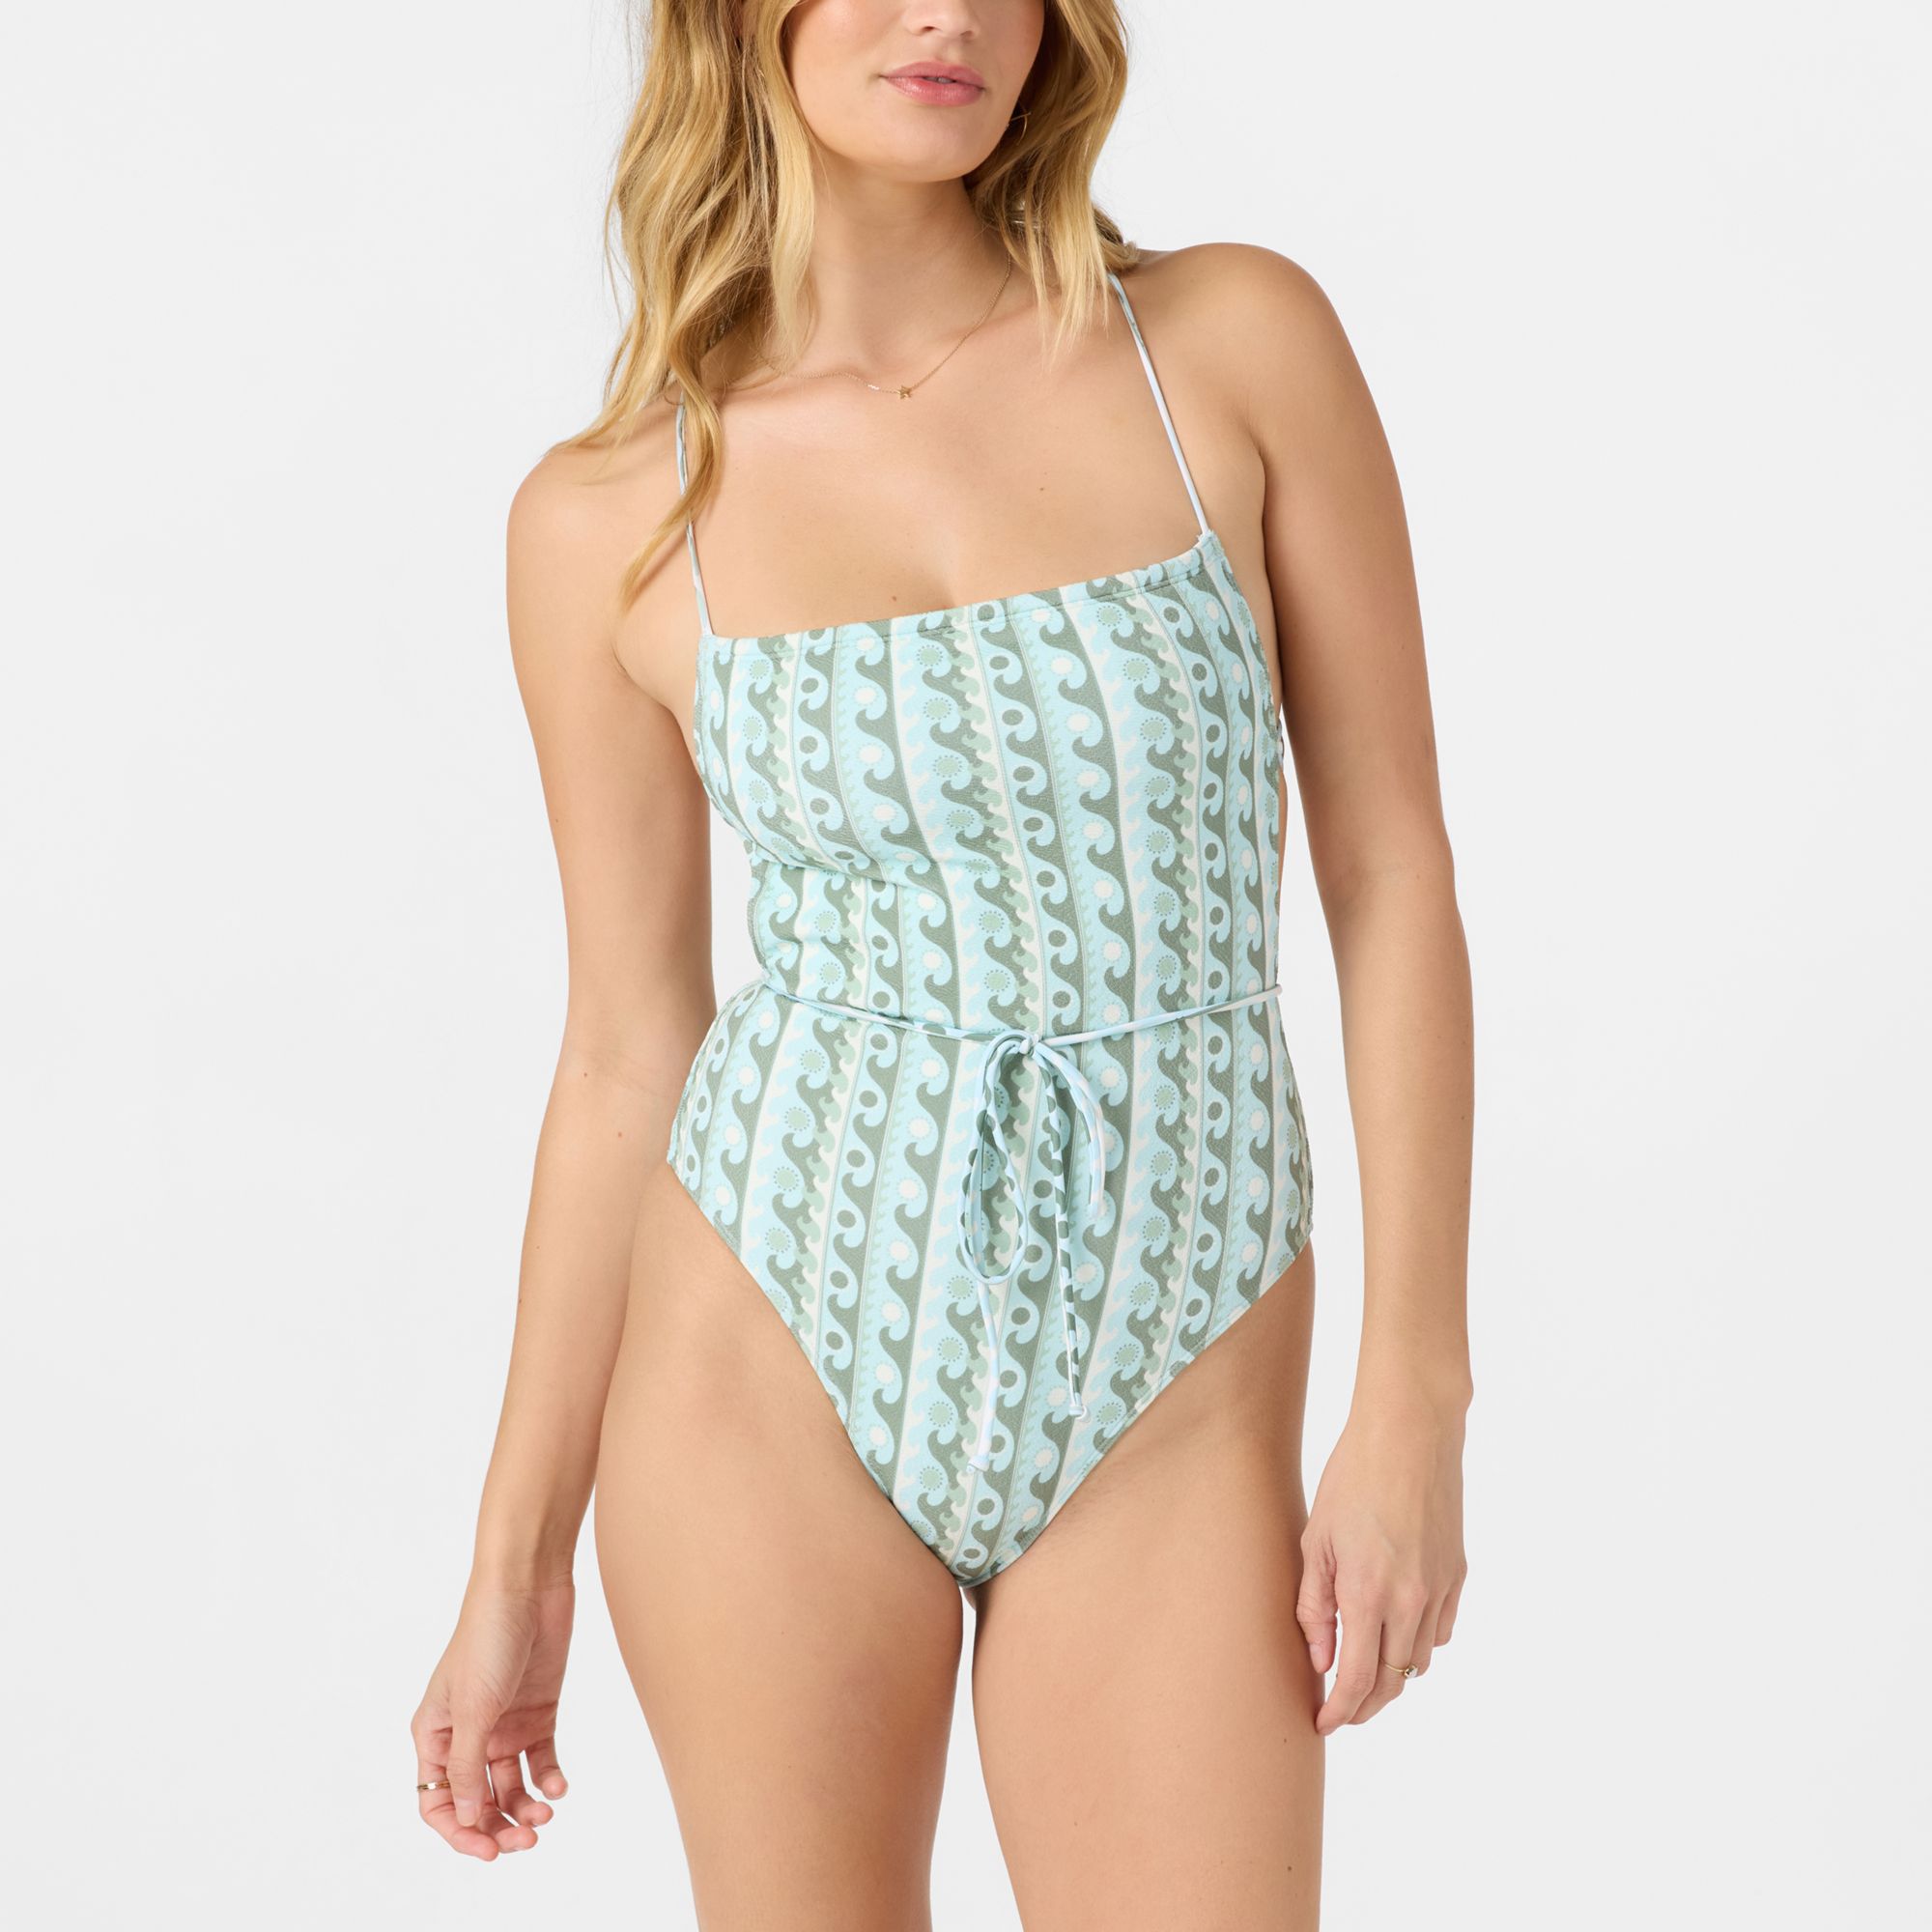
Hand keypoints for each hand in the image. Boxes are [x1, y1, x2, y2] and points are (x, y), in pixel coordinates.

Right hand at [411, 1577, 575, 1858]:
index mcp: (435, 1733)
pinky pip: (541, 1759)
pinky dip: (549, 1778)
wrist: (528, 1586)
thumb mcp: (474, 1708)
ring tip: (547, 1813)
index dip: (460, 1830)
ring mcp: (503, 1723)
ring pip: (510, 1785)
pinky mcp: (537, 1710)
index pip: (438, 1800)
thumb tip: (467, 1819)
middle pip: (477, 1799)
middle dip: (498, 1826)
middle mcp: (466, 1734)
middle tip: (527, 1840)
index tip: (488, 1850)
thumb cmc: (488, 1637)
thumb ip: (467, 1765)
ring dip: (526, 1807)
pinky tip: (559, 1785)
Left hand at [1296, 1393, 1466, 1733]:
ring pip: (1420, 1660)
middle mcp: (1410, 1601)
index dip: (1340, 1711)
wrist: (1410, 1434)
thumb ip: (1315, 1605)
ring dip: (1394, 1677)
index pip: (1357, 1680)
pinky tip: (1400, 1635)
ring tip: (1367, 1674)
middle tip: (1342, 1711)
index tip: (1324, 1724)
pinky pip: (1441, 1630)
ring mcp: (1440, 1589)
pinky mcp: (1458, 1574)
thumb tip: (1320, 1660)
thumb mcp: (1316, 1539)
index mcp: (1367, 1593)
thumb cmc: (1352, 1478)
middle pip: (1392, 1681)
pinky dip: (1421, 1644)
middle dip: (1366, 1705)